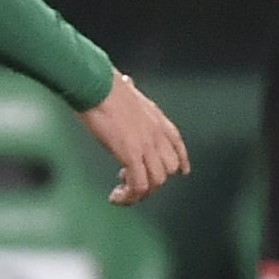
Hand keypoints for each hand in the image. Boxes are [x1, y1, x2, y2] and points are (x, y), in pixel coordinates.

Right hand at [79, 73, 191, 205]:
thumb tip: (126, 82)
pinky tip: (115, 196)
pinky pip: (139, 185)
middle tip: (130, 179)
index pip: (178, 145)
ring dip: (139, 192)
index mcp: (156, 118)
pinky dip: (129, 196)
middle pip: (170, 169)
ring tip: (121, 191)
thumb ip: (130, 90)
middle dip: (153, 180)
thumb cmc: (103, 84)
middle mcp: (157, 134)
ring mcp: (146, 145)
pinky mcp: (131, 154)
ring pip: (156, 182)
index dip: (182, 162)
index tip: (182, 172)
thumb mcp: (126, 87)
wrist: (96, 85)